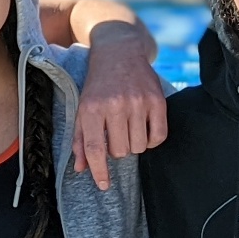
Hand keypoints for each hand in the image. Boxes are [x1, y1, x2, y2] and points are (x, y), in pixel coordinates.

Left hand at [70, 20, 167, 191]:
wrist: (119, 53)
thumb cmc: (98, 86)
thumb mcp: (82, 109)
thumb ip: (79, 140)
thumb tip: (81, 169)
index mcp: (92, 109)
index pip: (95, 149)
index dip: (99, 171)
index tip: (103, 185)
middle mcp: (115, 106)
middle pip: (119, 151)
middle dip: (117, 149)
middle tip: (115, 134)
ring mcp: (138, 102)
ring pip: (138, 146)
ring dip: (134, 144)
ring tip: (128, 128)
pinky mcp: (157, 100)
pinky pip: (159, 136)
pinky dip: (152, 140)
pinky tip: (144, 129)